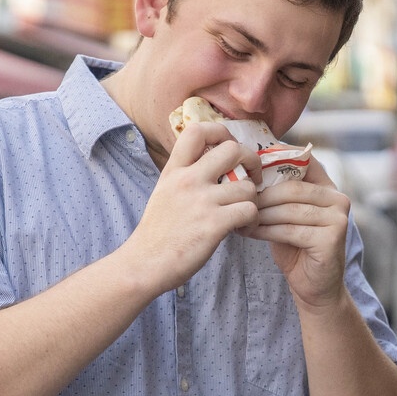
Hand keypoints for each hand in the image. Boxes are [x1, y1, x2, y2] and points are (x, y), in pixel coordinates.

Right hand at [124, 121, 262, 293]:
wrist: (144, 265)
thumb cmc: (156, 234)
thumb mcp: (164, 192)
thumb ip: (185, 175)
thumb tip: (211, 163)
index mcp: (175, 170)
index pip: (198, 130)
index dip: (222, 132)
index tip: (231, 149)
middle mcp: (188, 180)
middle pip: (233, 149)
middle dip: (251, 161)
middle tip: (251, 177)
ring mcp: (202, 201)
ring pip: (248, 185)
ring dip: (252, 199)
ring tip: (243, 211)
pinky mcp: (214, 224)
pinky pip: (250, 210)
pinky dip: (252, 219)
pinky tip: (242, 227)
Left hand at [243, 155, 350, 310]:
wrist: (315, 287)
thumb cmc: (296, 247)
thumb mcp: (285, 215)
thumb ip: (276, 193)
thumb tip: (243, 171)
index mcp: (328, 186)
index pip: (303, 161)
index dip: (275, 161)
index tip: (247, 169)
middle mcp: (338, 199)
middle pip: (292, 187)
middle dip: (261, 195)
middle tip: (237, 200)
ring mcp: (338, 218)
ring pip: (289, 209)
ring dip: (261, 215)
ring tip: (240, 218)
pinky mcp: (332, 239)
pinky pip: (291, 230)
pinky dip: (266, 231)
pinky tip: (250, 232)